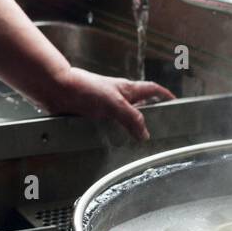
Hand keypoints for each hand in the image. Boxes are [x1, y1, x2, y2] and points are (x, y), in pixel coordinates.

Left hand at [41, 67, 173, 142]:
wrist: (57, 89)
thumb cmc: (85, 88)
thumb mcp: (114, 103)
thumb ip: (132, 118)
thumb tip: (145, 134)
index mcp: (128, 89)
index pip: (152, 89)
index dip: (164, 95)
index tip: (174, 102)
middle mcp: (117, 95)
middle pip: (139, 104)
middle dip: (148, 115)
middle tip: (156, 128)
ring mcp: (104, 104)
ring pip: (122, 116)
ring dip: (128, 127)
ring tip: (134, 142)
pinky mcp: (91, 112)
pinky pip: (106, 124)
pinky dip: (111, 132)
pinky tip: (110, 142)